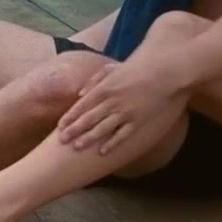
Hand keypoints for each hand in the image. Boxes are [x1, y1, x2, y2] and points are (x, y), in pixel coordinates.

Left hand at [57, 59, 180, 154]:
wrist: (161, 73)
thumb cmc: (134, 70)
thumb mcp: (110, 69)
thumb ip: (93, 81)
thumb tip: (79, 95)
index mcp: (104, 89)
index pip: (82, 105)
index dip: (70, 117)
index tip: (60, 126)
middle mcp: (112, 102)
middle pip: (89, 119)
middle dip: (74, 130)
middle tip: (62, 140)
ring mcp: (125, 113)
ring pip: (103, 129)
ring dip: (89, 138)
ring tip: (76, 147)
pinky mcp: (138, 121)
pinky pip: (122, 135)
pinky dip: (112, 144)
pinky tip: (102, 152)